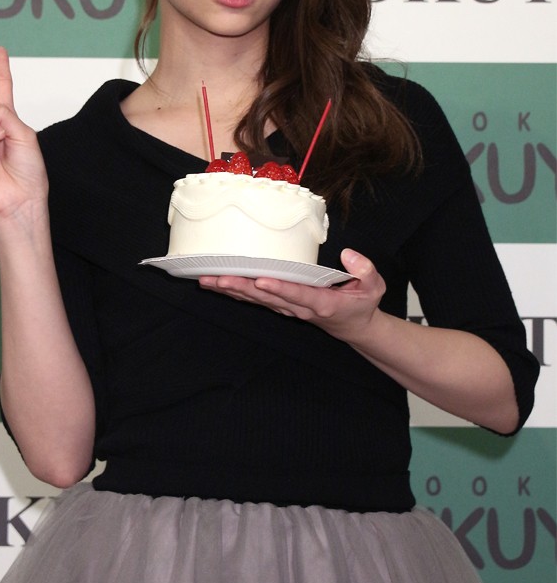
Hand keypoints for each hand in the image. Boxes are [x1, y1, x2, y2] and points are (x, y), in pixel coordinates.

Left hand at [198, 248, 385, 344]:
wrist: (355, 327)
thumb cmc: (363, 303)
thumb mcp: (374, 287)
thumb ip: (364, 270)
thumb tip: (348, 255)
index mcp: (322, 302)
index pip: (297, 294)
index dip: (279, 288)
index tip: (261, 280)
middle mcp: (301, 308)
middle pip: (267, 298)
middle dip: (241, 287)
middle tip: (217, 278)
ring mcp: (289, 309)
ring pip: (256, 300)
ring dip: (232, 290)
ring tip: (207, 281)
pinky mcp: (282, 306)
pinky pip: (256, 300)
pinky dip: (236, 293)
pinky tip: (218, 285)